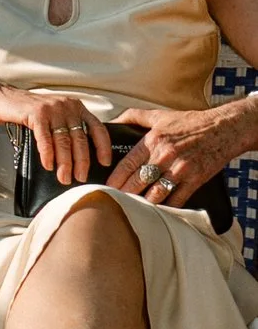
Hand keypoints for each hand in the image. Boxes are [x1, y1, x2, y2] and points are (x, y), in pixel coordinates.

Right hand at [0, 86, 112, 186]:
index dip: (103, 146)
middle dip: (81, 162)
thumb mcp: (55, 116)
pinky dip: (48, 154)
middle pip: (80, 139)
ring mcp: (53, 109)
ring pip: (64, 141)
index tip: (105, 162)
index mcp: (76, 107)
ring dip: (64, 163)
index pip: (97, 127)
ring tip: (64, 177)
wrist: (2, 98)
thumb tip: (80, 157)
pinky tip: (48, 165)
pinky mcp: (37, 113)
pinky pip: (46, 138)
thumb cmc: (30, 112)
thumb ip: (68, 128)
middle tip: (80, 178)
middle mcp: (68, 106)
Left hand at [105, 104, 247, 203]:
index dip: (115, 179)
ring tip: (133, 209)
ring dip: (143, 203)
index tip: (106, 187)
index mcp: (153, 141)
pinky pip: (177, 200)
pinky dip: (166, 208)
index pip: (128, 164)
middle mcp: (165, 156)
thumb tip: (113, 121)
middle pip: (138, 182)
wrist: (223, 129)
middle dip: (124, 194)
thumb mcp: (159, 115)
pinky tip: (158, 212)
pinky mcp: (195, 180)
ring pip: (156, 194)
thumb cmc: (190, 122)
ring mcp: (180, 170)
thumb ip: (133, 116)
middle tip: (115, 201)